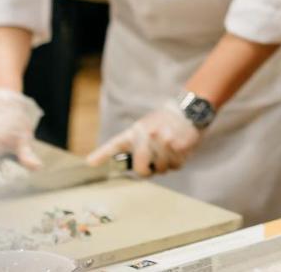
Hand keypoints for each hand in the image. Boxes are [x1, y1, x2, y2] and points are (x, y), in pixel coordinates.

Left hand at [87, 102, 201, 175]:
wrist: (190, 110)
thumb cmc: (164, 121)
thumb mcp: (144, 126)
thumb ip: (131, 144)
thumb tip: (110, 161)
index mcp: (137, 130)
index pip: (116, 144)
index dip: (102, 155)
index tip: (90, 163)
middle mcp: (149, 135)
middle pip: (140, 168)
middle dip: (146, 170)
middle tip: (151, 164)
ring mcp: (165, 141)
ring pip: (160, 169)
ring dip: (165, 165)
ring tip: (169, 150)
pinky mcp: (179, 147)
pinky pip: (175, 166)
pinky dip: (177, 162)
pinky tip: (179, 150)